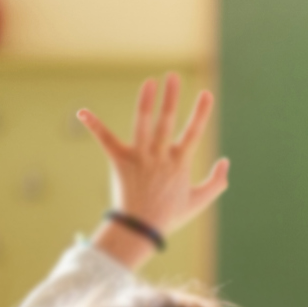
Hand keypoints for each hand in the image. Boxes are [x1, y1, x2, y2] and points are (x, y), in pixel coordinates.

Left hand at [80, 73, 229, 268]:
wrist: (141, 230)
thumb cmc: (170, 216)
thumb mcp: (199, 202)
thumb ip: (216, 182)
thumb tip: (226, 161)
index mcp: (180, 163)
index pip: (193, 132)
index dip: (201, 112)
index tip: (206, 93)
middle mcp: (160, 157)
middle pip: (167, 122)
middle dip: (171, 98)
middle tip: (173, 76)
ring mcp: (140, 158)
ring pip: (143, 125)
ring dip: (145, 102)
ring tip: (150, 82)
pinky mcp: (120, 162)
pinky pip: (106, 140)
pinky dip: (94, 126)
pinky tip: (82, 113)